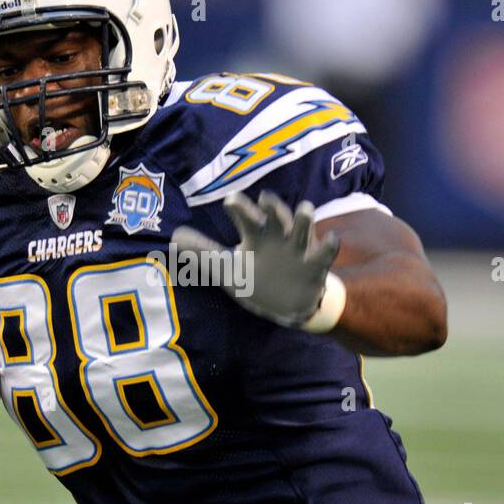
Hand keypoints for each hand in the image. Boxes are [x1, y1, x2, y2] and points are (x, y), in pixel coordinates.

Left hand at [173, 190, 343, 329]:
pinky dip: (329, 246)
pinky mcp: (316, 266)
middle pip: (276, 217)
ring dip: (305, 219)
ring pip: (304, 228)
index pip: (247, 217)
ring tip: (305, 209)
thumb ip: (203, 253)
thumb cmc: (258, 279)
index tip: (230, 200)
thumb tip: (172, 238)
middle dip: (273, 207)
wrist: (291, 304)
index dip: (240, 208)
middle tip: (265, 198)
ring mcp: (299, 250)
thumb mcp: (228, 270)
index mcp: (257, 235)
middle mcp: (279, 236)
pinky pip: (325, 254)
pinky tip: (331, 239)